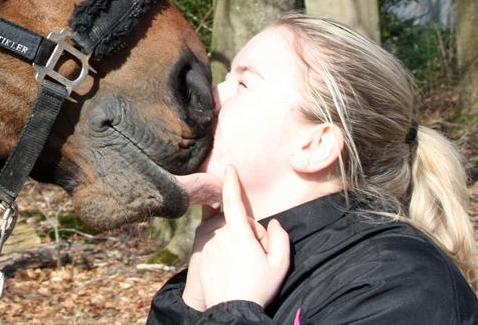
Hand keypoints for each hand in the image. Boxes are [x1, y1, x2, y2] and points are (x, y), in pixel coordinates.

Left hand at [182, 165, 289, 310]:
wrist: (230, 311)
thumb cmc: (257, 288)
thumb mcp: (279, 265)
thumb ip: (280, 238)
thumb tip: (273, 222)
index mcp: (237, 233)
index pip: (233, 200)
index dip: (231, 182)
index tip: (229, 167)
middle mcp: (218, 233)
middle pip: (236, 222)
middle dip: (248, 232)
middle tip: (256, 256)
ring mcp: (206, 242)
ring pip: (224, 231)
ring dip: (234, 239)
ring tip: (242, 264)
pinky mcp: (198, 252)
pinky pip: (212, 238)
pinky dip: (221, 243)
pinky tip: (227, 258)